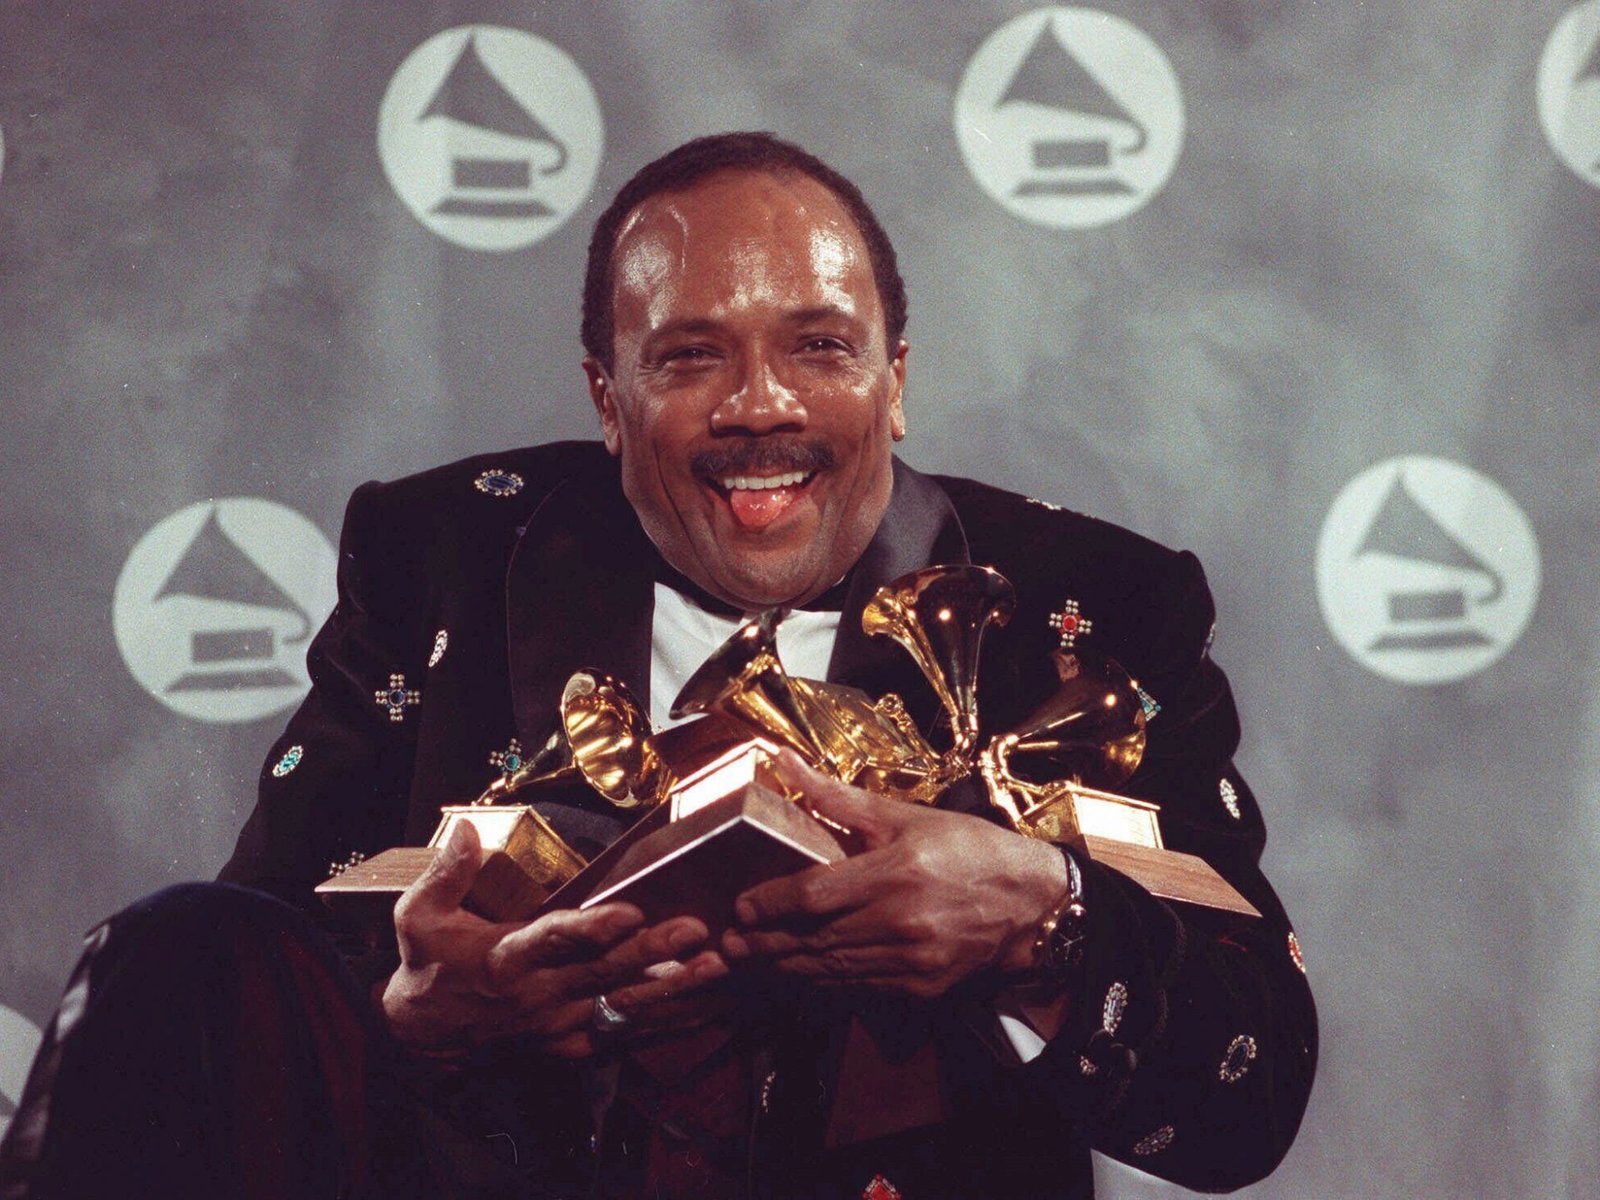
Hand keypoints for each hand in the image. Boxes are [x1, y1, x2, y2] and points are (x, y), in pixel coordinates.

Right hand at [380, 822, 729, 1057]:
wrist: (422, 1037)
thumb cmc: (427, 966)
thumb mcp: (417, 917)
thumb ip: (447, 873)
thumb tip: (467, 829)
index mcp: (506, 959)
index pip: (554, 939)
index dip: (593, 928)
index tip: (631, 911)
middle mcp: (539, 994)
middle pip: (604, 970)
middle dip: (654, 949)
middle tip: (697, 929)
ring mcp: (559, 1023)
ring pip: (623, 1004)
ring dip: (672, 986)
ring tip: (715, 965)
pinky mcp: (572, 1044)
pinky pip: (625, 1033)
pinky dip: (666, 1021)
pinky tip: (704, 1004)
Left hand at [721, 751, 1069, 997]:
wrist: (1031, 902)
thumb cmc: (970, 850)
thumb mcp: (907, 815)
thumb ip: (839, 798)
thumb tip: (786, 763)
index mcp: (897, 871)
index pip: (814, 894)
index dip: (771, 902)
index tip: (741, 905)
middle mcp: (901, 920)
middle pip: (814, 937)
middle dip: (765, 942)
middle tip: (728, 941)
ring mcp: (911, 959)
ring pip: (830, 967)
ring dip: (785, 965)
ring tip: (750, 958)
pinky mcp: (919, 986)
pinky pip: (857, 985)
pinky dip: (823, 979)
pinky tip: (798, 971)